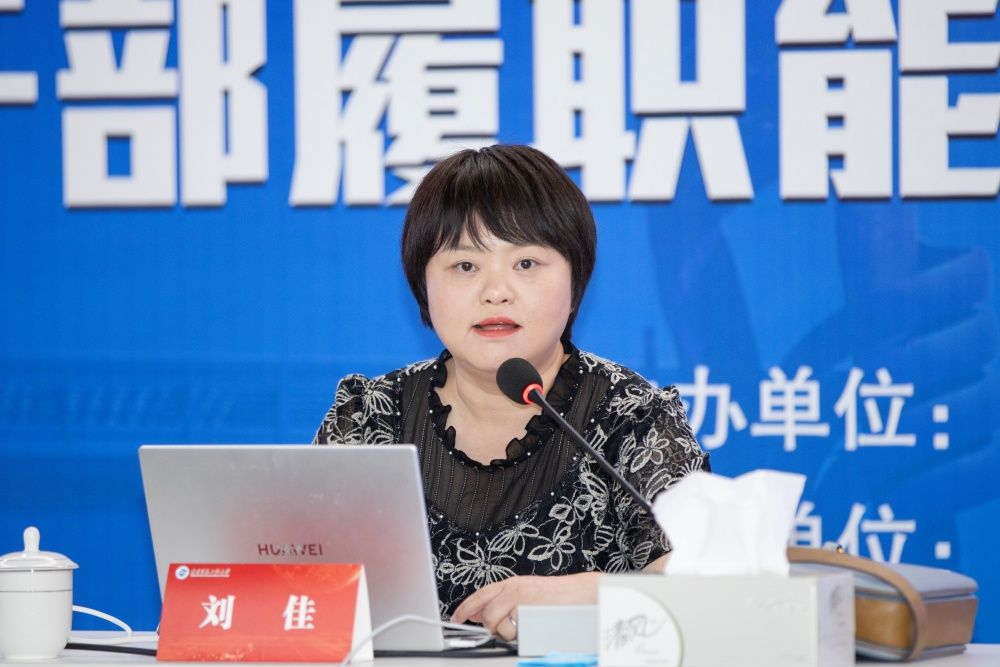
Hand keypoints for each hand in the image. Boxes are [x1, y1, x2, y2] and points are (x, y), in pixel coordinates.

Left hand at [450, 573, 598, 639]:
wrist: (583, 596)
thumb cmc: (560, 598)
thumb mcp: (528, 595)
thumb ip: (505, 602)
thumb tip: (483, 615)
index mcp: (512, 584)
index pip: (480, 595)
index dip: (465, 607)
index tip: (457, 618)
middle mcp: (513, 588)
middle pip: (485, 611)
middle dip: (487, 625)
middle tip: (498, 630)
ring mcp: (519, 599)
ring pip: (495, 621)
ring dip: (504, 632)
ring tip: (520, 630)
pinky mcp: (526, 610)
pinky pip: (511, 629)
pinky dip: (516, 634)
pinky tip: (527, 630)